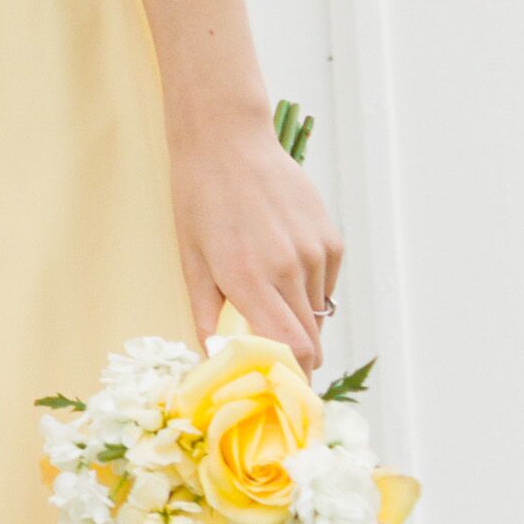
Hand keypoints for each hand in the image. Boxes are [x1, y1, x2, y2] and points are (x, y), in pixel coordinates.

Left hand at [172, 111, 342, 355]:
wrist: (228, 141)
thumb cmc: (199, 199)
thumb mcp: (191, 259)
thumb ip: (207, 315)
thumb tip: (216, 360)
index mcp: (249, 277)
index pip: (291, 348)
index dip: (291, 373)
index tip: (279, 382)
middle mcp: (289, 268)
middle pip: (311, 340)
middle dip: (296, 354)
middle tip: (273, 351)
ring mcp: (316, 253)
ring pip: (319, 313)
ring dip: (299, 316)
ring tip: (268, 288)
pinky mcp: (332, 240)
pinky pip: (327, 284)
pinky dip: (309, 288)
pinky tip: (282, 262)